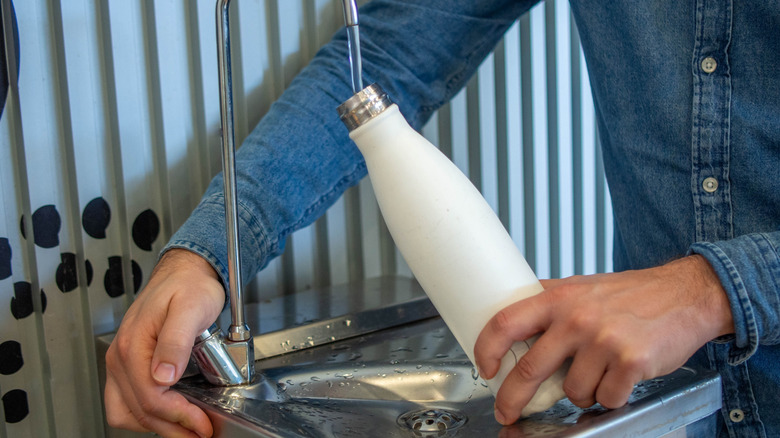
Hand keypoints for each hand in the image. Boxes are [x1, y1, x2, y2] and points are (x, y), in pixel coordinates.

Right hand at [104, 249, 224, 436]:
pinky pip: (128, 401)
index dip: (179, 417)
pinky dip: (147, 414)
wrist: (184, 272)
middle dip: (172, 427)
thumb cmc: (189, 286)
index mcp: (133, 345)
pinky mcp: (129, 364)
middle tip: (200, 432)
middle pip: (140, 410)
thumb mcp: (190, 309)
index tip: (203, 424)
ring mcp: (122, 362)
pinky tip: (171, 413)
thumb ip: (176, 342)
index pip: (151, 397)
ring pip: (128, 411)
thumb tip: (163, 376)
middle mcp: (121, 356)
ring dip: (157, 425)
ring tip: (187, 428)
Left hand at [474, 255, 733, 424]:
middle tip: (508, 410)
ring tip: (598, 371)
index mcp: (559, 298)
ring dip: (581, 392)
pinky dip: (611, 396)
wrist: (685, 295)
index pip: (507, 322)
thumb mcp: (581, 286)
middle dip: (513, 398)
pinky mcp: (631, 362)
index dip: (487, 349)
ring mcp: (604, 341)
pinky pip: (606, 399)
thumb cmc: (631, 293)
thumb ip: (549, 300)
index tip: (484, 368)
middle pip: (530, 369)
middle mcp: (577, 318)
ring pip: (573, 391)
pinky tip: (619, 377)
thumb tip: (512, 316)